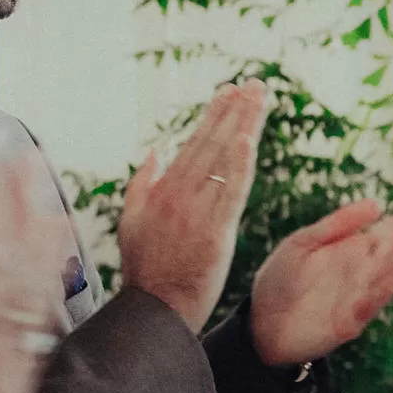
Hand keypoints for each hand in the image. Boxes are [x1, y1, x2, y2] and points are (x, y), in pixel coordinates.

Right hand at [118, 81, 268, 332]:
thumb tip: (155, 151)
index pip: (194, 143)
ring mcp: (196, 211)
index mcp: (162, 190)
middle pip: (212, 143)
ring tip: (260, 99)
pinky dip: (239, 163)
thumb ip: (142, 184)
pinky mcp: (214, 231)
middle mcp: (179, 195)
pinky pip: (231, 190)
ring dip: (244, 126)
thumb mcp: (132, 221)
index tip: (230, 91)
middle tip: (255, 83)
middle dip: (235, 110)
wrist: (155, 309)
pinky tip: (249, 139)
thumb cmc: (146, 269)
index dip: (214, 115)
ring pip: (224, 160)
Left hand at [250, 195, 392, 365]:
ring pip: (392, 270)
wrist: (261, 325)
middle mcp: (364, 270)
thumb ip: (337, 225)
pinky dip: (389, 286)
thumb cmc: (281, 281)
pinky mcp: (351, 320)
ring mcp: (361, 295)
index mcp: (355, 249)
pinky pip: (372, 301)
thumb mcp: (302, 244)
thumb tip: (378, 204)